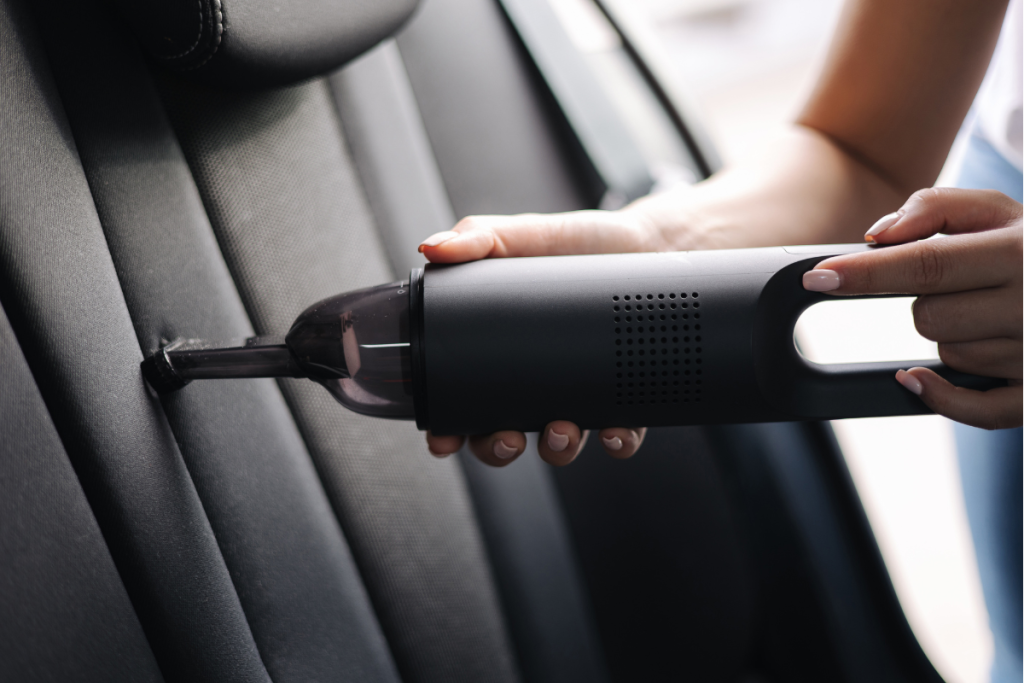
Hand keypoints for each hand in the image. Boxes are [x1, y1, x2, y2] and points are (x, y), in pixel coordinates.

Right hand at [419, 208, 659, 465]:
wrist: (649, 243)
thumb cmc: (582, 245)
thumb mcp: (528, 235)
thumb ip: (480, 237)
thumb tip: (433, 247)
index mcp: (501, 352)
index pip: (462, 401)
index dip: (448, 428)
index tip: (444, 438)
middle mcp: (536, 381)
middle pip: (502, 436)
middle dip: (498, 449)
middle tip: (507, 438)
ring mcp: (579, 394)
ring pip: (558, 444)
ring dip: (556, 449)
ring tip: (562, 429)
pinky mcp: (624, 396)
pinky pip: (619, 435)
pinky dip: (616, 441)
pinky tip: (614, 430)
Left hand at [803, 188, 1021, 429]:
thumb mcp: (998, 211)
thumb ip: (935, 208)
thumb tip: (877, 237)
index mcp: (1020, 251)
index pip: (927, 264)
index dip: (866, 273)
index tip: (817, 276)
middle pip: (928, 316)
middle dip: (929, 302)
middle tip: (965, 286)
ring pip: (948, 356)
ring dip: (953, 337)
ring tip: (992, 314)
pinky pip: (975, 411)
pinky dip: (942, 396)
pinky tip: (919, 378)